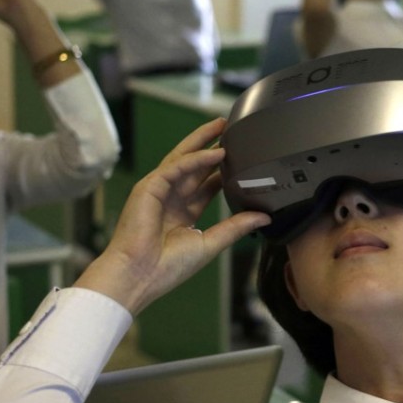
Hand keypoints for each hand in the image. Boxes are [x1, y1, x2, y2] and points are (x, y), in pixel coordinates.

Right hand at [75, 119, 270, 314]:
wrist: (139, 277)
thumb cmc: (167, 267)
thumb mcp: (210, 243)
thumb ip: (235, 227)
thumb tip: (263, 217)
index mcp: (183, 213)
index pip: (207, 184)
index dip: (223, 170)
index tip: (244, 158)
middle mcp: (171, 198)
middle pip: (194, 164)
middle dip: (212, 144)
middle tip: (231, 127)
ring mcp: (158, 190)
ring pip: (183, 157)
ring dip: (203, 141)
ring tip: (222, 125)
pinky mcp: (149, 187)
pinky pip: (175, 167)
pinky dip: (196, 159)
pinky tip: (216, 153)